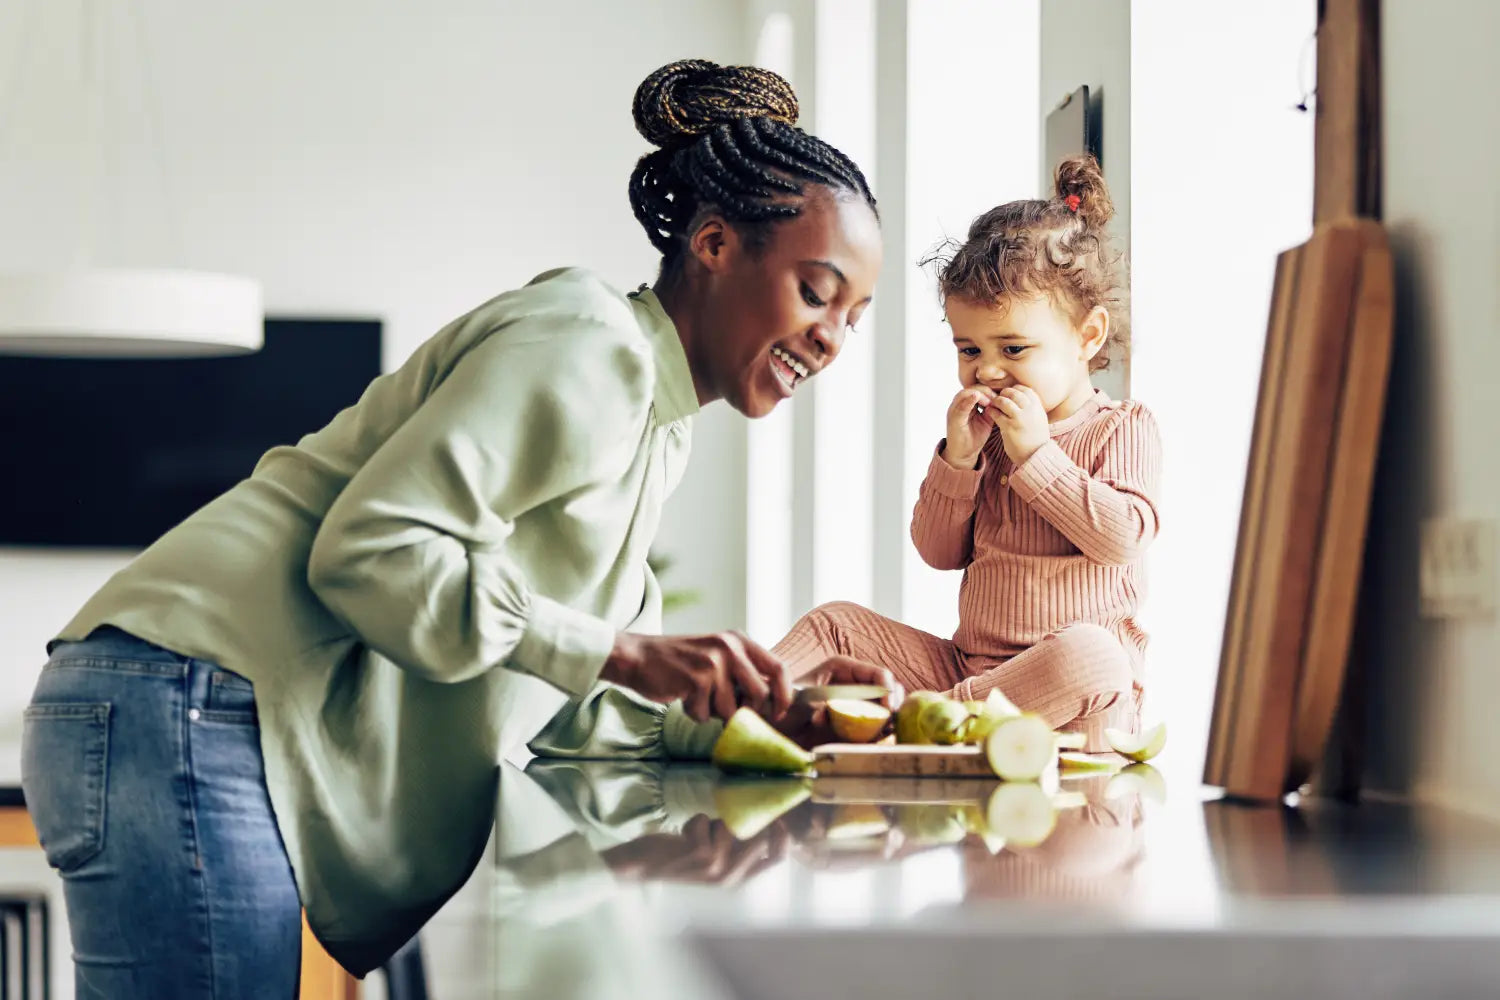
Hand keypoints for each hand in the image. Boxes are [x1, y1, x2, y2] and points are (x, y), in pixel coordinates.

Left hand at [600, 814, 788, 884]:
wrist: (643, 867)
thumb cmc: (679, 858)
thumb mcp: (714, 859)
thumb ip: (737, 846)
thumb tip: (763, 821)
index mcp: (737, 878)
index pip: (775, 860)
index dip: (783, 837)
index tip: (778, 818)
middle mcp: (729, 876)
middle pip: (758, 838)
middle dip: (741, 821)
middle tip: (719, 823)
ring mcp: (715, 866)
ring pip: (727, 825)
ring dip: (709, 822)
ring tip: (694, 837)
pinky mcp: (699, 853)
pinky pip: (705, 820)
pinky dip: (694, 821)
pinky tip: (681, 838)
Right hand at [601, 631, 793, 723]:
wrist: (639, 656)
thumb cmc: (681, 662)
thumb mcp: (718, 655)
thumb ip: (743, 672)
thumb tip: (773, 703)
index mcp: (739, 640)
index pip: (778, 668)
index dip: (784, 695)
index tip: (779, 713)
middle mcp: (730, 648)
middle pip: (759, 695)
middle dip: (745, 711)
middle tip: (725, 709)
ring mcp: (713, 663)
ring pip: (731, 710)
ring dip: (713, 712)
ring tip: (696, 695)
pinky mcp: (696, 680)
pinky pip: (706, 714)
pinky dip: (695, 713)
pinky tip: (683, 696)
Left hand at [776, 655, 904, 748]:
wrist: (776, 722)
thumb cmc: (785, 702)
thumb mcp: (799, 699)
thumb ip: (813, 704)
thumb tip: (825, 715)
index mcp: (844, 669)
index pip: (879, 675)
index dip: (888, 690)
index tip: (887, 709)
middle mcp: (854, 685)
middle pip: (889, 692)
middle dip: (893, 708)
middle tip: (888, 725)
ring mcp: (857, 704)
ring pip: (885, 711)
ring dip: (885, 723)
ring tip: (877, 734)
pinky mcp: (855, 723)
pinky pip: (875, 728)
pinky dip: (876, 736)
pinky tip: (868, 741)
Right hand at [942, 385, 996, 469]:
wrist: (964, 454)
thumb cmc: (974, 437)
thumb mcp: (986, 421)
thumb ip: (991, 409)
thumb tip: (1001, 399)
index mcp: (967, 405)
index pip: (977, 389)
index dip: (989, 390)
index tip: (999, 396)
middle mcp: (959, 405)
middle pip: (971, 388)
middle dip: (985, 390)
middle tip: (996, 398)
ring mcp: (954, 411)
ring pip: (964, 393)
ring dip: (978, 394)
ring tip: (989, 401)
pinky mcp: (953, 419)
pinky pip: (960, 406)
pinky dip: (968, 400)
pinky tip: (976, 397)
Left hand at [990, 385, 1049, 464]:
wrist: (1035, 456)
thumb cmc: (1036, 438)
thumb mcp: (1039, 419)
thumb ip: (1031, 407)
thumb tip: (1021, 395)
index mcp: (1038, 407)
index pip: (1025, 390)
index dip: (1015, 389)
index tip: (1009, 393)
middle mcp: (1030, 410)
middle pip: (1014, 393)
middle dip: (1004, 393)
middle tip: (999, 397)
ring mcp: (1020, 418)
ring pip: (1004, 401)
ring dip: (996, 401)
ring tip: (992, 404)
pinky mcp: (1009, 427)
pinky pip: (996, 414)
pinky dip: (991, 411)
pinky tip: (989, 412)